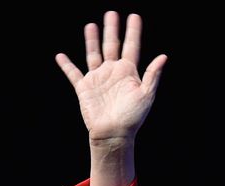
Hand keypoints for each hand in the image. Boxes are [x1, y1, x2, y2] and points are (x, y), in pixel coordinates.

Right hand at [55, 11, 166, 143]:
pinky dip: (66, 65)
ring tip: (91, 25)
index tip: (134, 16)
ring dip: (92, 40)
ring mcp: (98, 79)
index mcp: (128, 72)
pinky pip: (73, 73)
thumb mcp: (146, 95)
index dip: (133, 31)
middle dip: (111, 29)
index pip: (131, 46)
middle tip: (111, 13)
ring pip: (93, 54)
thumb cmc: (132, 118)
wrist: (113, 134)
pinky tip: (60, 56)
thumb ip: (152, 75)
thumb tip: (164, 56)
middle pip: (112, 45)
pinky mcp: (84, 88)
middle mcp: (113, 72)